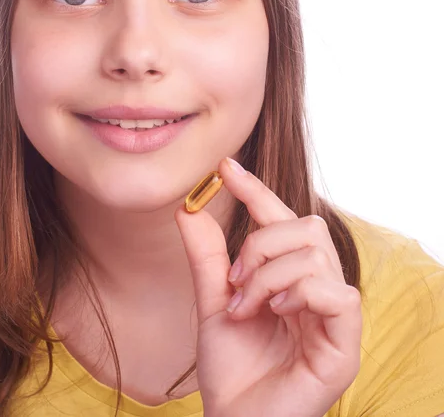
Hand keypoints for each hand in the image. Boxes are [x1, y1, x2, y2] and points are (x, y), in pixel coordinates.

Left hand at [174, 157, 361, 416]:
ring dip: (267, 274)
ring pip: (314, 254)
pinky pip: (337, 292)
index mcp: (290, 278)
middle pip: (306, 226)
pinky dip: (297, 293)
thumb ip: (206, 256)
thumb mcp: (211, 301)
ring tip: (245, 306)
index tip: (224, 166)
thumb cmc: (230, 367)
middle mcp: (316, 290)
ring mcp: (333, 317)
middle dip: (261, 243)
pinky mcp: (345, 345)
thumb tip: (188, 207)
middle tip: (234, 280)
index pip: (281, 220)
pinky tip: (275, 312)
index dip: (256, 189)